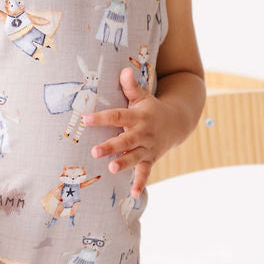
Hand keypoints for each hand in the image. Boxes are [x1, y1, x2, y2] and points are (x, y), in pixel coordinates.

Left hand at [82, 67, 173, 197]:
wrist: (178, 122)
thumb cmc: (151, 108)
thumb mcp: (143, 96)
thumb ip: (131, 86)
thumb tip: (124, 70)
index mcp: (137, 117)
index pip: (117, 116)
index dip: (101, 117)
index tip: (85, 119)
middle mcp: (142, 133)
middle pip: (125, 140)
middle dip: (110, 146)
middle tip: (94, 151)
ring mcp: (147, 148)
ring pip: (134, 157)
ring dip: (123, 163)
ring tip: (111, 169)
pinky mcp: (151, 159)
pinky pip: (145, 172)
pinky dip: (140, 183)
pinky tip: (132, 194)